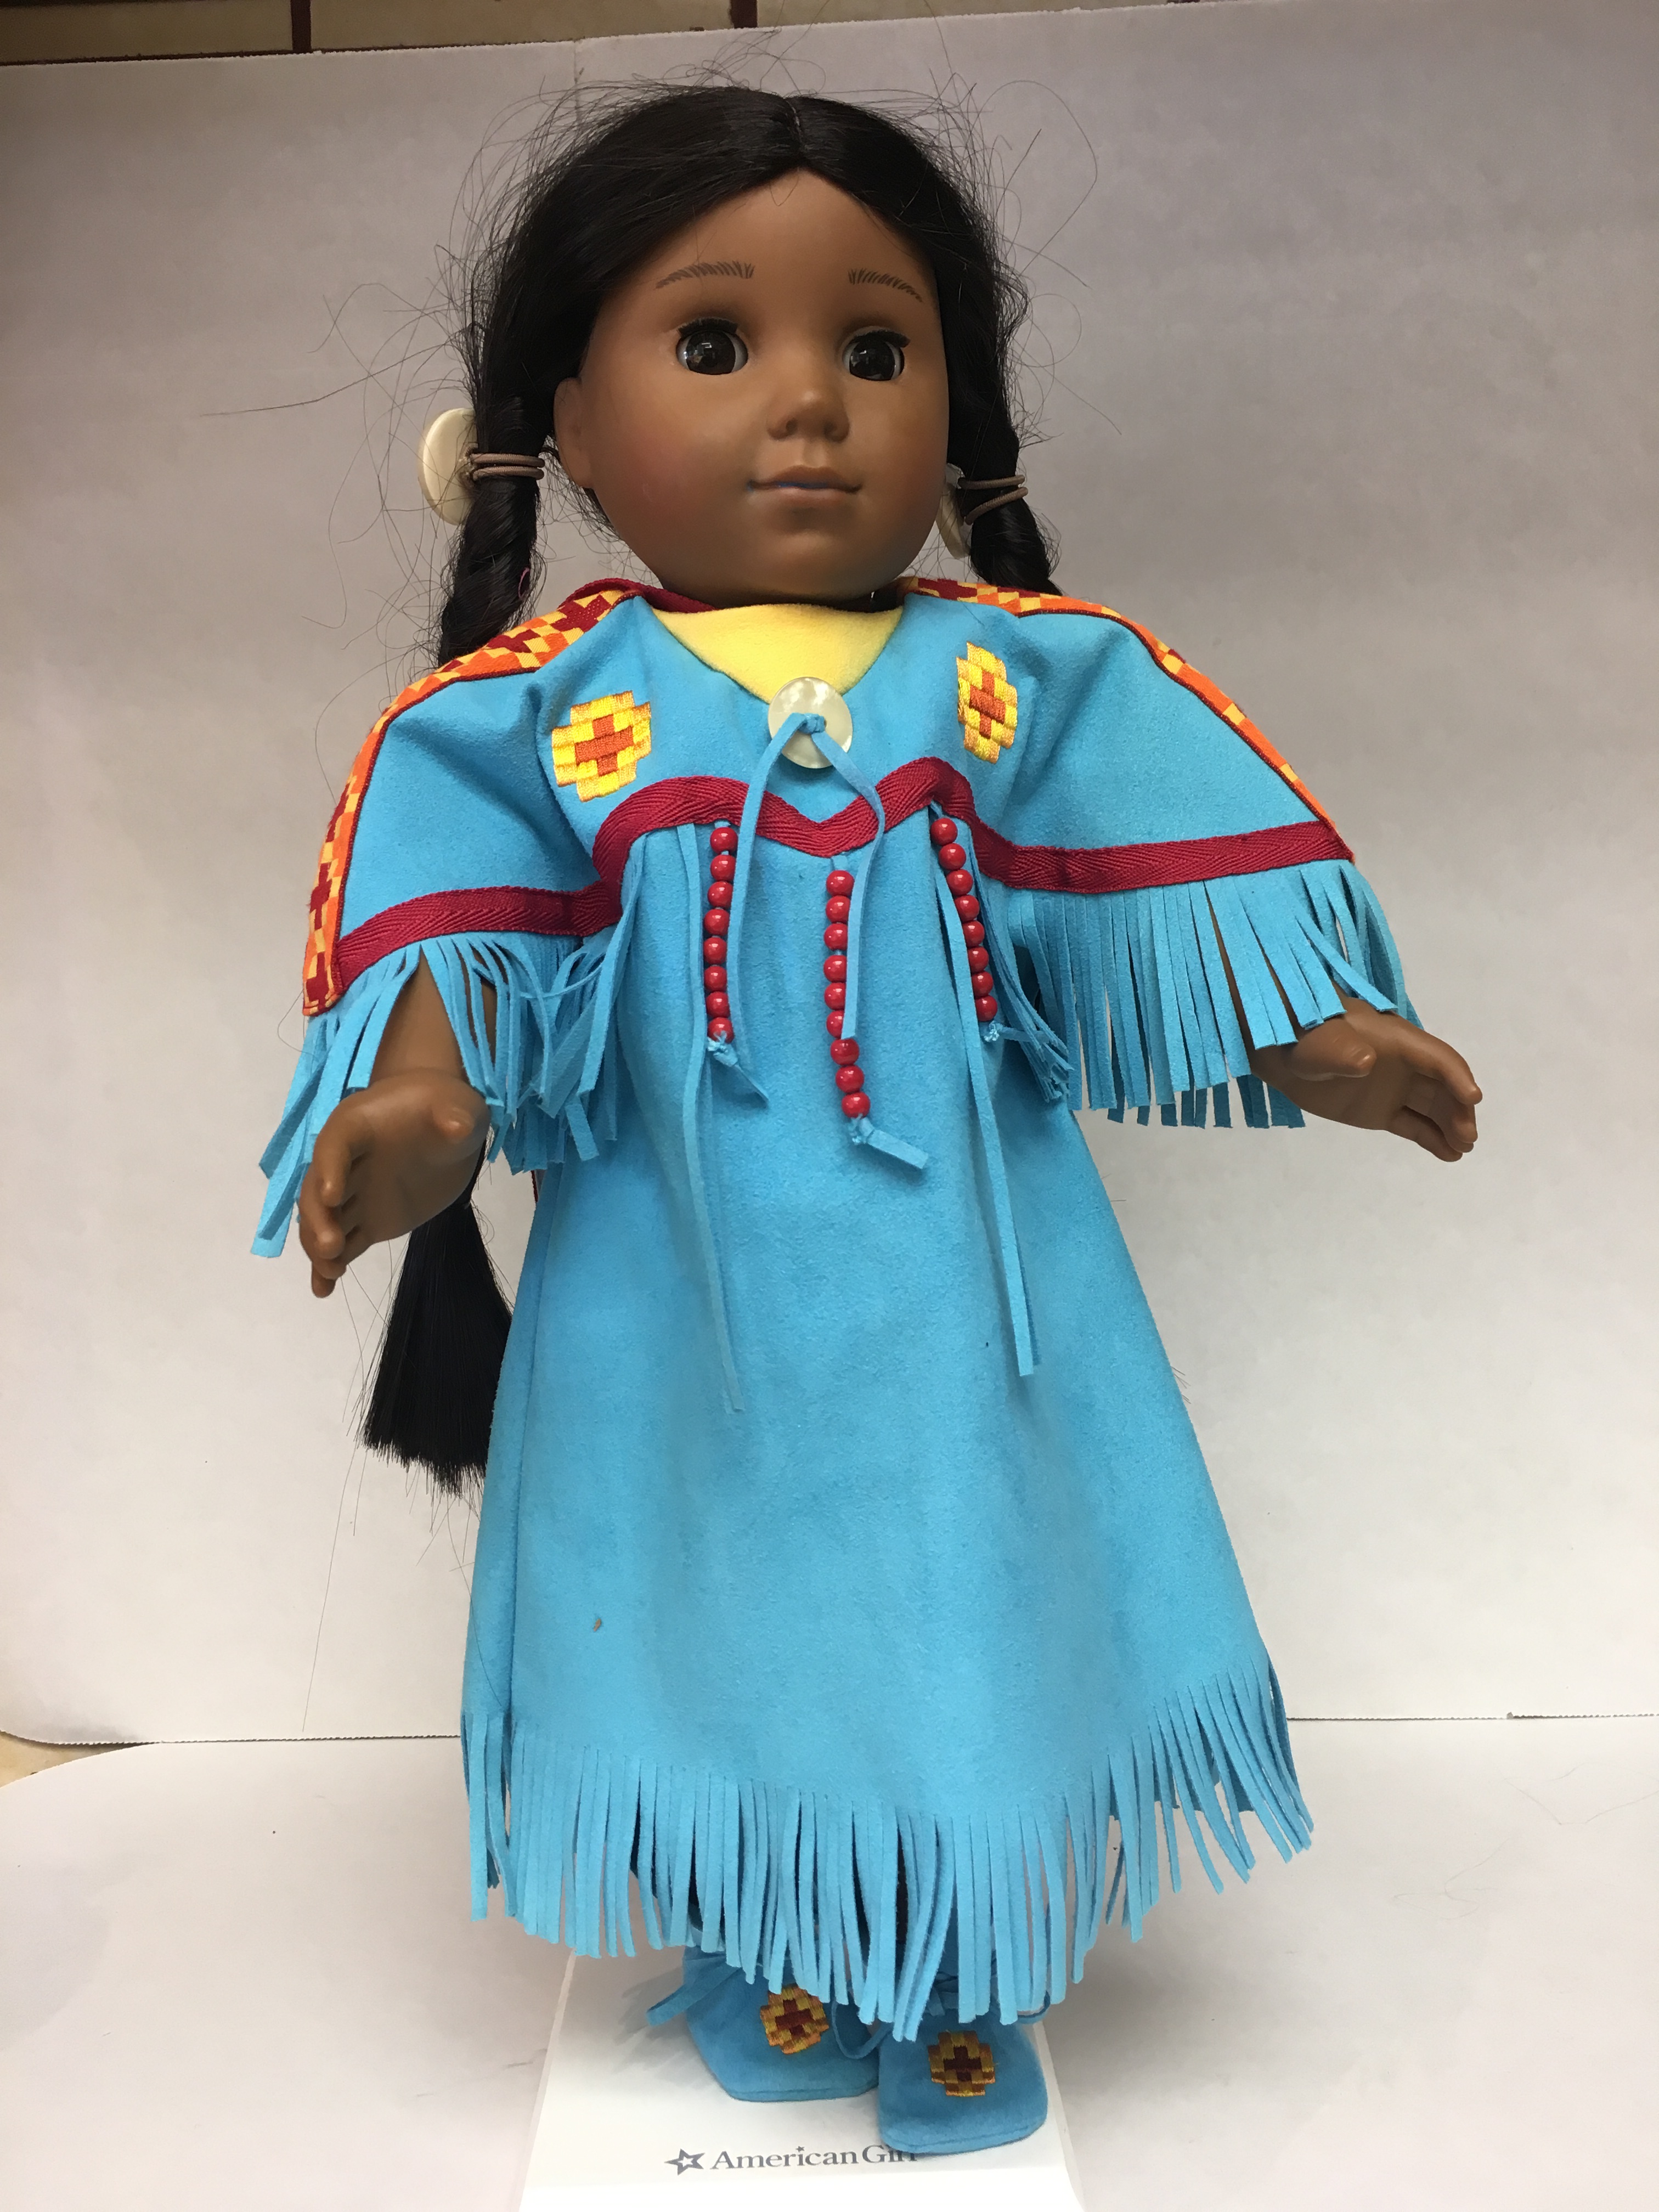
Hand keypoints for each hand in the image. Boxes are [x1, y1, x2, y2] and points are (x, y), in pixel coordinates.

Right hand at [297, 1071, 489, 1297]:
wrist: (444, 1123)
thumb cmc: (445, 1105)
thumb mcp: (458, 1105)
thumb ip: (455, 1117)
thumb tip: (455, 1126)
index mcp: (357, 1126)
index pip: (335, 1144)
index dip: (330, 1168)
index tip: (332, 1195)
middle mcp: (345, 1162)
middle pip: (318, 1189)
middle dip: (319, 1217)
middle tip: (331, 1246)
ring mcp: (354, 1194)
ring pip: (324, 1221)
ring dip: (319, 1246)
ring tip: (331, 1272)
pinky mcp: (368, 1220)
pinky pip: (344, 1244)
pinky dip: (329, 1266)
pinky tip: (323, 1290)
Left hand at [1249, 995, 1480, 1161]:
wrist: (1277, 1047)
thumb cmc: (1300, 1035)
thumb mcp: (1316, 1040)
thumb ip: (1339, 1049)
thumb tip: (1366, 1061)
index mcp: (1395, 1041)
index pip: (1436, 1057)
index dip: (1457, 1076)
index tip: (1472, 1098)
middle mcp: (1403, 1064)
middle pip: (1442, 1086)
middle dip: (1458, 1109)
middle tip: (1467, 1138)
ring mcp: (1393, 1088)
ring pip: (1432, 1107)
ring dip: (1450, 1126)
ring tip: (1462, 1150)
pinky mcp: (1380, 1110)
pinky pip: (1413, 1124)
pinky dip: (1432, 1138)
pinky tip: (1449, 1154)